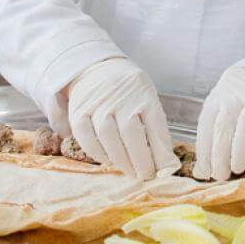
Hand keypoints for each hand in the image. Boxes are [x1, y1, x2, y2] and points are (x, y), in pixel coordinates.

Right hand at [61, 57, 175, 178]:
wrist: (94, 67)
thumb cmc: (127, 91)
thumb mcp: (146, 97)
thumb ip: (155, 127)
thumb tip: (166, 164)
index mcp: (143, 91)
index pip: (155, 123)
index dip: (160, 150)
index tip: (164, 169)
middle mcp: (120, 95)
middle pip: (131, 132)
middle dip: (141, 159)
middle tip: (146, 175)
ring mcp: (97, 102)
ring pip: (107, 135)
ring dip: (121, 159)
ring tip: (131, 172)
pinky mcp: (78, 110)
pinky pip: (86, 136)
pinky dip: (98, 153)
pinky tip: (109, 161)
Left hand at [194, 67, 244, 181]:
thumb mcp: (230, 115)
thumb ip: (216, 140)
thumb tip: (201, 172)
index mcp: (220, 94)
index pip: (207, 122)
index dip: (204, 149)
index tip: (205, 172)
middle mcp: (239, 91)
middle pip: (225, 123)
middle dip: (220, 153)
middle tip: (221, 175)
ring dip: (240, 147)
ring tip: (237, 168)